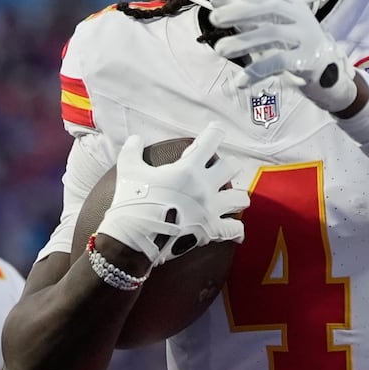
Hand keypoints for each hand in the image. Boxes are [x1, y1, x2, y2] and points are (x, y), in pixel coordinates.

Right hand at [94, 122, 250, 263]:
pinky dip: (236, 228)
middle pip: (232, 167)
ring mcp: (210, 210)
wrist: (133, 239)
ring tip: (231, 198)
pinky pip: (235, 228)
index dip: (215, 132)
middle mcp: (204, 187)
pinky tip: (234, 228)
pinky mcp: (211, 231)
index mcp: (187, 169)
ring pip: (240, 198)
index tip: (216, 130)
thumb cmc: (131, 204)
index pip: (210, 141)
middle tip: (220, 169)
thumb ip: (132, 151)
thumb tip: (135, 139)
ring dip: (237, 197)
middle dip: (227, 166)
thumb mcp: (128, 171)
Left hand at [208, 0, 357, 113]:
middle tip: (215, 18)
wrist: (329, 76)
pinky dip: (257, 71)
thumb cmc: (294, 47)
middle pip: (270, 8)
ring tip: (220, 49)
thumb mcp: (272, 27)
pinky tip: (240, 81)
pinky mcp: (308, 60)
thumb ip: (245, 14)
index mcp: (293, 5)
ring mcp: (306, 37)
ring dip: (243, 41)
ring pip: (272, 34)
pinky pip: (279, 62)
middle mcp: (301, 17)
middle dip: (240, 11)